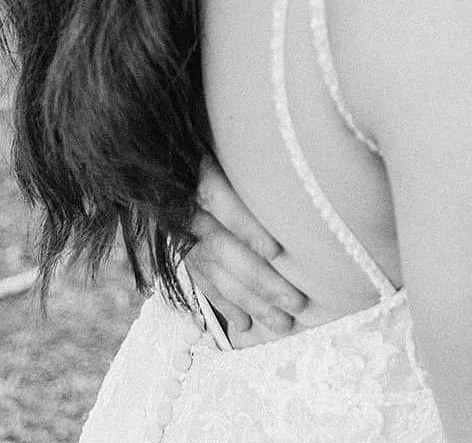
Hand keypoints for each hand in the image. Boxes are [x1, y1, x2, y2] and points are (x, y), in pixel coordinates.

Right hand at [187, 156, 307, 348]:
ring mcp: (184, 235)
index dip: (247, 228)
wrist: (169, 159)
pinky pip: (203, 283)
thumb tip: (302, 164)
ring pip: (216, 274)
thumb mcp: (233, 147)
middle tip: (296, 303)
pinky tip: (245, 324)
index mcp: (199, 173)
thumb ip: (256, 163)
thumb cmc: (229, 148)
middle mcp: (189, 208)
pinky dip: (225, 305)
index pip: (221, 200)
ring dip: (250, 302)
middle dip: (261, 281)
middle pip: (224, 248)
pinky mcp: (183, 253)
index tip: (276, 251)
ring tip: (282, 323)